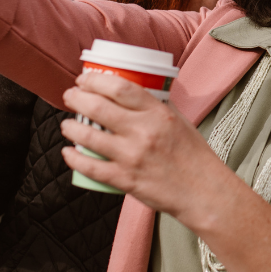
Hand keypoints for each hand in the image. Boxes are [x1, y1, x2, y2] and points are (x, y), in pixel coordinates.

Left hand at [59, 69, 229, 218]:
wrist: (203, 191)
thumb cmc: (193, 155)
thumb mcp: (179, 120)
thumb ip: (155, 107)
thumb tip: (130, 95)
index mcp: (158, 113)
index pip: (119, 87)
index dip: (94, 80)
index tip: (84, 80)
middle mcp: (143, 132)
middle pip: (97, 107)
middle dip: (76, 98)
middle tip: (70, 97)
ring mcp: (132, 156)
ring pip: (88, 136)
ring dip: (70, 127)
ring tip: (67, 124)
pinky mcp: (125, 180)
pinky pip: (90, 167)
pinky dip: (74, 158)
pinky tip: (68, 152)